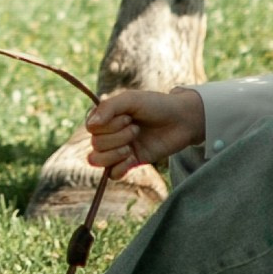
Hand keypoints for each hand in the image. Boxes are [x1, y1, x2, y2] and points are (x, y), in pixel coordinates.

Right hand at [84, 86, 205, 169]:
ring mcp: (119, 149)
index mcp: (107, 117)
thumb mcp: (131, 99)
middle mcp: (110, 133)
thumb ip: (108, 108)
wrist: (182, 120)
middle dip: (116, 138)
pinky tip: (132, 158)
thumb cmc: (156, 105)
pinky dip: (120, 168)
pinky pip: (112, 174)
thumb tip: (90, 125)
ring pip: (98, 161)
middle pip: (95, 145)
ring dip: (115, 154)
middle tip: (136, 129)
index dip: (107, 126)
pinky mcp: (131, 162)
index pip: (91, 129)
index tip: (127, 117)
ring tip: (131, 147)